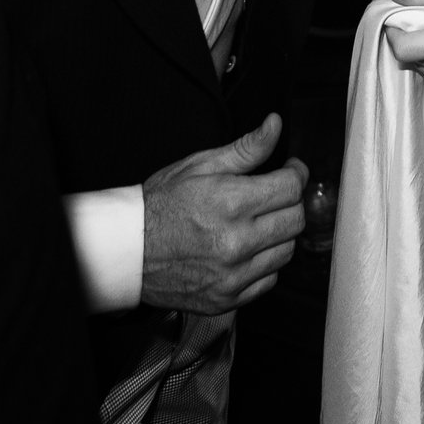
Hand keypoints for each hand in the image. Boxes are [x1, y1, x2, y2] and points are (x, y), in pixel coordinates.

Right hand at [140, 115, 307, 314]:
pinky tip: (247, 250)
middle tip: (274, 196)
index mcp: (230, 202)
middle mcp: (236, 241)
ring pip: (287, 251)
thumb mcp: (199, 165)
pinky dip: (265, 264)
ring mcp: (233, 274)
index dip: (296, 174)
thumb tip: (275, 125)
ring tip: (258, 223)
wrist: (128, 249)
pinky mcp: (228, 298)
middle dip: (290, 202)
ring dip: (280, 234)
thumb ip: (245, 149)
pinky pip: (270, 280)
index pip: (292, 188)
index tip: (290, 171)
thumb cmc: (161, 204)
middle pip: (296, 220)